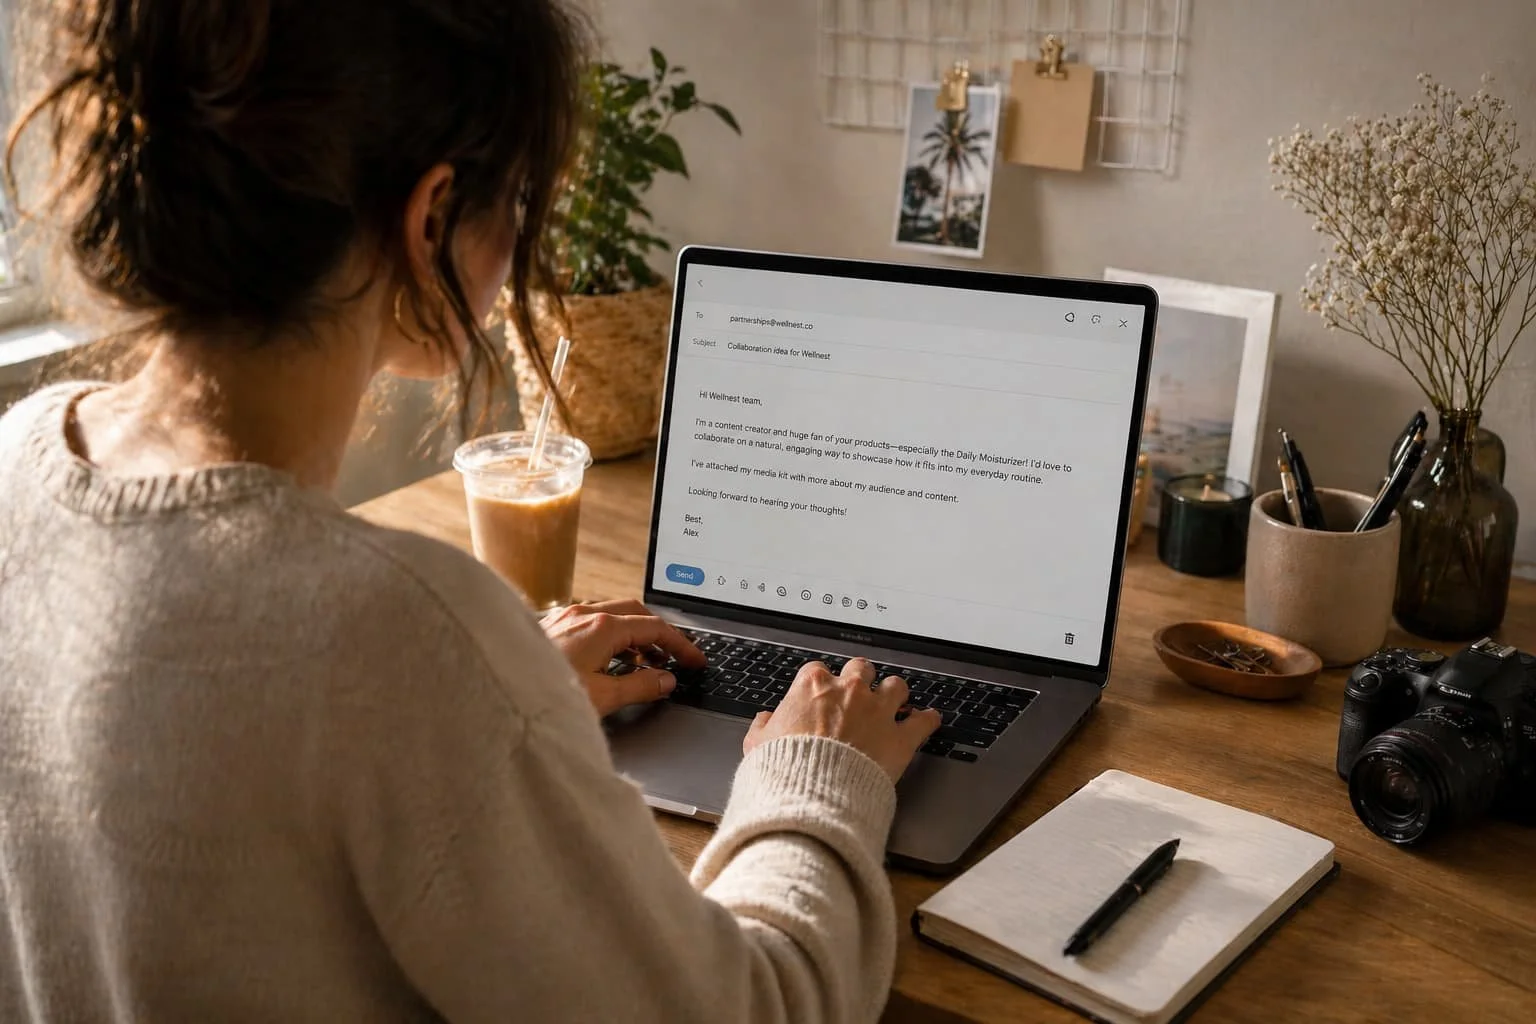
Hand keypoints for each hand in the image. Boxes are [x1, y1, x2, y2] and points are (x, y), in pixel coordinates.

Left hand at [541, 599, 706, 716]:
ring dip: (634, 634)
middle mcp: (582, 614)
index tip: (695, 660)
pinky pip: (590, 623)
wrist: (494, 696)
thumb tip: (665, 679)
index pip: (655, 627)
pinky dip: (611, 637)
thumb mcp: (602, 697)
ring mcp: (563, 618)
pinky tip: (610, 660)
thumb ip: (640, 686)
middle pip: (635, 613)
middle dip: (660, 634)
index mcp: (600, 627)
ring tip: (646, 661)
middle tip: (676, 657)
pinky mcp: (549, 628)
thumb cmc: (541, 698)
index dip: (681, 644)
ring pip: (611, 616)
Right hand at [743, 658, 940, 782]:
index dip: (822, 684)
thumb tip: (764, 721)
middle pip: (861, 669)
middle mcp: (849, 691)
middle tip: (859, 694)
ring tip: (895, 703)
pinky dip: (926, 720)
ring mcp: (878, 712)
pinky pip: (923, 721)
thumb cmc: (784, 770)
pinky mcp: (899, 738)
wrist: (811, 795)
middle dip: (861, 680)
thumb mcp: (756, 746)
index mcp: (813, 686)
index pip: (819, 670)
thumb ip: (762, 728)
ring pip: (896, 686)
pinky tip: (928, 720)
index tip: (822, 696)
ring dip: (895, 694)